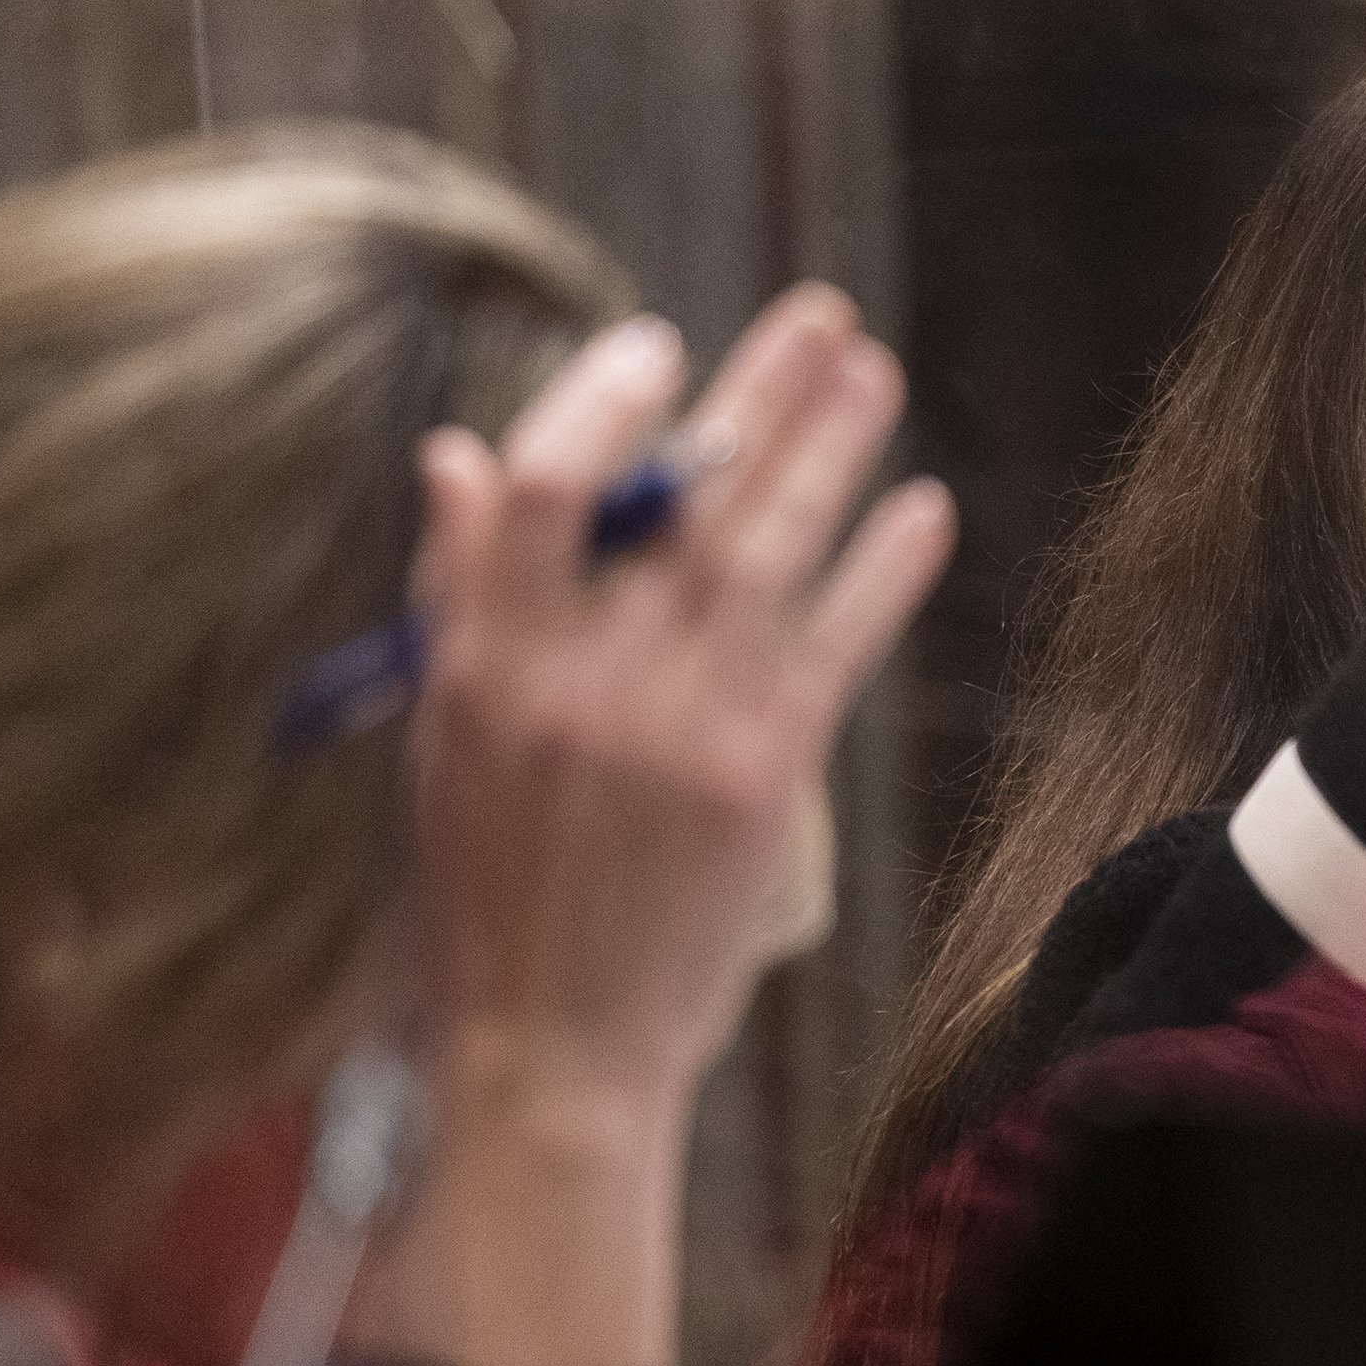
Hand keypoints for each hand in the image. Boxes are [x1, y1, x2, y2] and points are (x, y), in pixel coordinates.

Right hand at [409, 288, 952, 1111]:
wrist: (551, 1049)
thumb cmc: (489, 895)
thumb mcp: (442, 739)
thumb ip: (457, 592)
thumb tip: (455, 452)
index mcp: (484, 662)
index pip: (539, 488)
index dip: (601, 403)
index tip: (658, 344)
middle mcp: (579, 678)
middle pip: (680, 497)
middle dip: (757, 395)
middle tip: (822, 317)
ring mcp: (674, 723)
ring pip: (764, 548)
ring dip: (829, 452)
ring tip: (875, 375)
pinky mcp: (758, 774)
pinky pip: (834, 642)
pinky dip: (882, 569)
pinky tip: (923, 509)